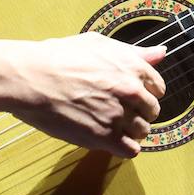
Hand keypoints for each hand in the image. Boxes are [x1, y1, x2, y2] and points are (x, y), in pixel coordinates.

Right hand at [7, 31, 166, 157]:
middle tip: (119, 110)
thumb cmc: (59, 57)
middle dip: (139, 111)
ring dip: (131, 130)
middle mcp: (131, 90)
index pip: (158, 87)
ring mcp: (119, 114)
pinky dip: (124, 147)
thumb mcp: (99, 44)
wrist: (32, 78)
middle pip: (152, 110)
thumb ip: (134, 52)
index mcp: (132, 66)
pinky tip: (111, 140)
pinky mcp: (104, 137)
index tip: (132, 96)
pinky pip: (131, 150)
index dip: (145, 92)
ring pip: (143, 131)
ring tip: (112, 125)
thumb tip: (161, 53)